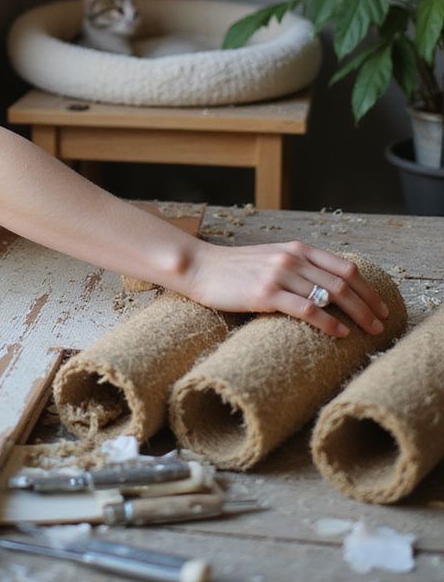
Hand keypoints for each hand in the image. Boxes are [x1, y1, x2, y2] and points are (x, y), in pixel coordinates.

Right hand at [183, 238, 388, 337]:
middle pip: (344, 282)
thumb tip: (328, 292)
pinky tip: (339, 332)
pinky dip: (328, 322)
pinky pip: (307, 309)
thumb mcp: (272, 260)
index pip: (345, 267)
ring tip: (368, 331)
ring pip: (330, 294)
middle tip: (380, 324)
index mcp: (297, 249)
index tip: (380, 306)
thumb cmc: (236, 270)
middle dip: (368, 304)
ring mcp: (280, 274)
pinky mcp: (266, 293)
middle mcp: (293, 258)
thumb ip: (298, 269)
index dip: (367, 288)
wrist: (201, 268)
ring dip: (356, 315)